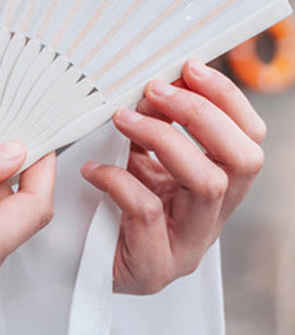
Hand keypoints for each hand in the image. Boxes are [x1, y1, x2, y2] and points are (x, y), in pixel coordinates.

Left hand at [81, 60, 265, 294]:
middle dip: (200, 114)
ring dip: (164, 138)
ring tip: (122, 117)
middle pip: (244, 160)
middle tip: (154, 89)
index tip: (188, 67)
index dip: (227, 99)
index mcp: (217, 189)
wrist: (84, 267)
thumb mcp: (139, 163)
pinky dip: (117, 180)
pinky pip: (148, 211)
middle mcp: (213, 218)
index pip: (250, 140)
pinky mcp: (157, 266)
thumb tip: (155, 81)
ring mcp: (189, 246)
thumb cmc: (112, 208)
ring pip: (207, 184)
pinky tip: (92, 169)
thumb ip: (152, 130)